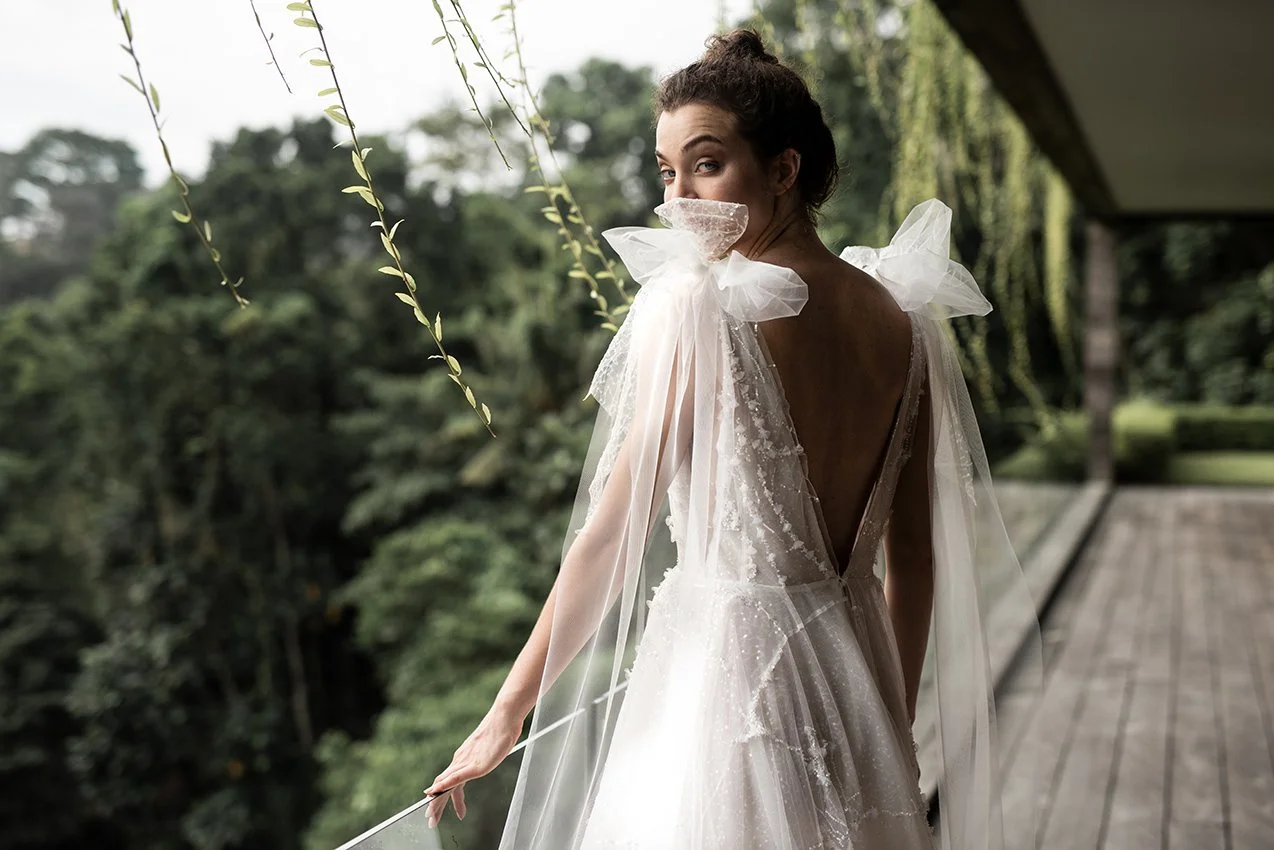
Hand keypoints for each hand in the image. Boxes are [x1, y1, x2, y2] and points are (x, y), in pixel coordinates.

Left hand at [423, 706, 523, 828]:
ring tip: (431, 817)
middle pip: (443, 785)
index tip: (437, 810)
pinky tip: (434, 793)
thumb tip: (483, 762)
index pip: (448, 781)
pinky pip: (455, 777)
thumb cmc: (501, 731)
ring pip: (445, 784)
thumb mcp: (490, 749)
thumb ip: (483, 757)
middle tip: (430, 821)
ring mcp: (466, 762)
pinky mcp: (473, 765)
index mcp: (463, 757)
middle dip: (436, 805)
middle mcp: (460, 760)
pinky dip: (443, 786)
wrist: (505, 717)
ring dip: (437, 802)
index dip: (442, 796)